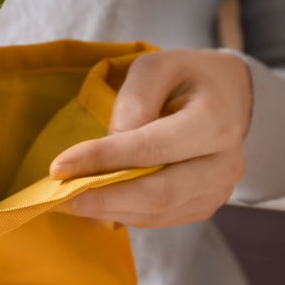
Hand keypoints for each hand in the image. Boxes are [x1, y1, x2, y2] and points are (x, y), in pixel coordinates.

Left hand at [50, 49, 252, 227]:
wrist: (227, 98)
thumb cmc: (187, 77)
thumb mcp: (158, 66)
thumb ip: (134, 99)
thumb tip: (111, 142)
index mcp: (216, 122)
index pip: (152, 149)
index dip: (103, 160)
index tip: (59, 166)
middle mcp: (223, 164)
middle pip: (158, 194)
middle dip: (102, 198)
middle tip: (57, 197)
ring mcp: (217, 192)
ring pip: (155, 213)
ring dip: (106, 210)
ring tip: (66, 200)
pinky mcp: (203, 207)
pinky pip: (158, 218)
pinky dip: (121, 213)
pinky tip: (93, 202)